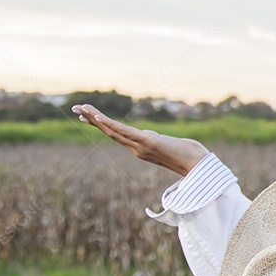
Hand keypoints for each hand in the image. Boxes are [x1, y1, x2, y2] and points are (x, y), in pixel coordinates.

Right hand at [71, 104, 207, 176]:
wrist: (200, 166)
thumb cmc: (192, 158)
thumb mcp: (174, 147)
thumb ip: (165, 143)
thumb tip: (164, 140)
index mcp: (141, 149)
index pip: (117, 135)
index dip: (102, 126)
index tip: (89, 117)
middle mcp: (137, 149)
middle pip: (110, 132)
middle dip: (92, 120)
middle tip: (76, 109)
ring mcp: (140, 146)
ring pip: (112, 131)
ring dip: (95, 119)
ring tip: (80, 108)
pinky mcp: (148, 142)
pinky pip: (124, 132)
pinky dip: (110, 124)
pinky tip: (98, 117)